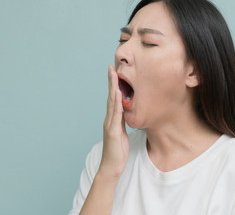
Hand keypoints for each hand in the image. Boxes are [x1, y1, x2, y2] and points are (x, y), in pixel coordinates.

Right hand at [98, 65, 128, 179]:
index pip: (113, 99)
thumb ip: (122, 122)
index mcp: (113, 120)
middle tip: (111, 67)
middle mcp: (109, 120)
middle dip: (111, 81)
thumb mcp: (122, 133)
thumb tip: (125, 113)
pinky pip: (115, 115)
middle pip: (110, 97)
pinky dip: (116, 104)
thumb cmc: (117, 151)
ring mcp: (110, 125)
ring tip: (114, 75)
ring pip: (112, 103)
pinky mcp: (112, 132)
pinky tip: (118, 94)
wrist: (112, 167)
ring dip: (113, 88)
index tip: (114, 72)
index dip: (114, 85)